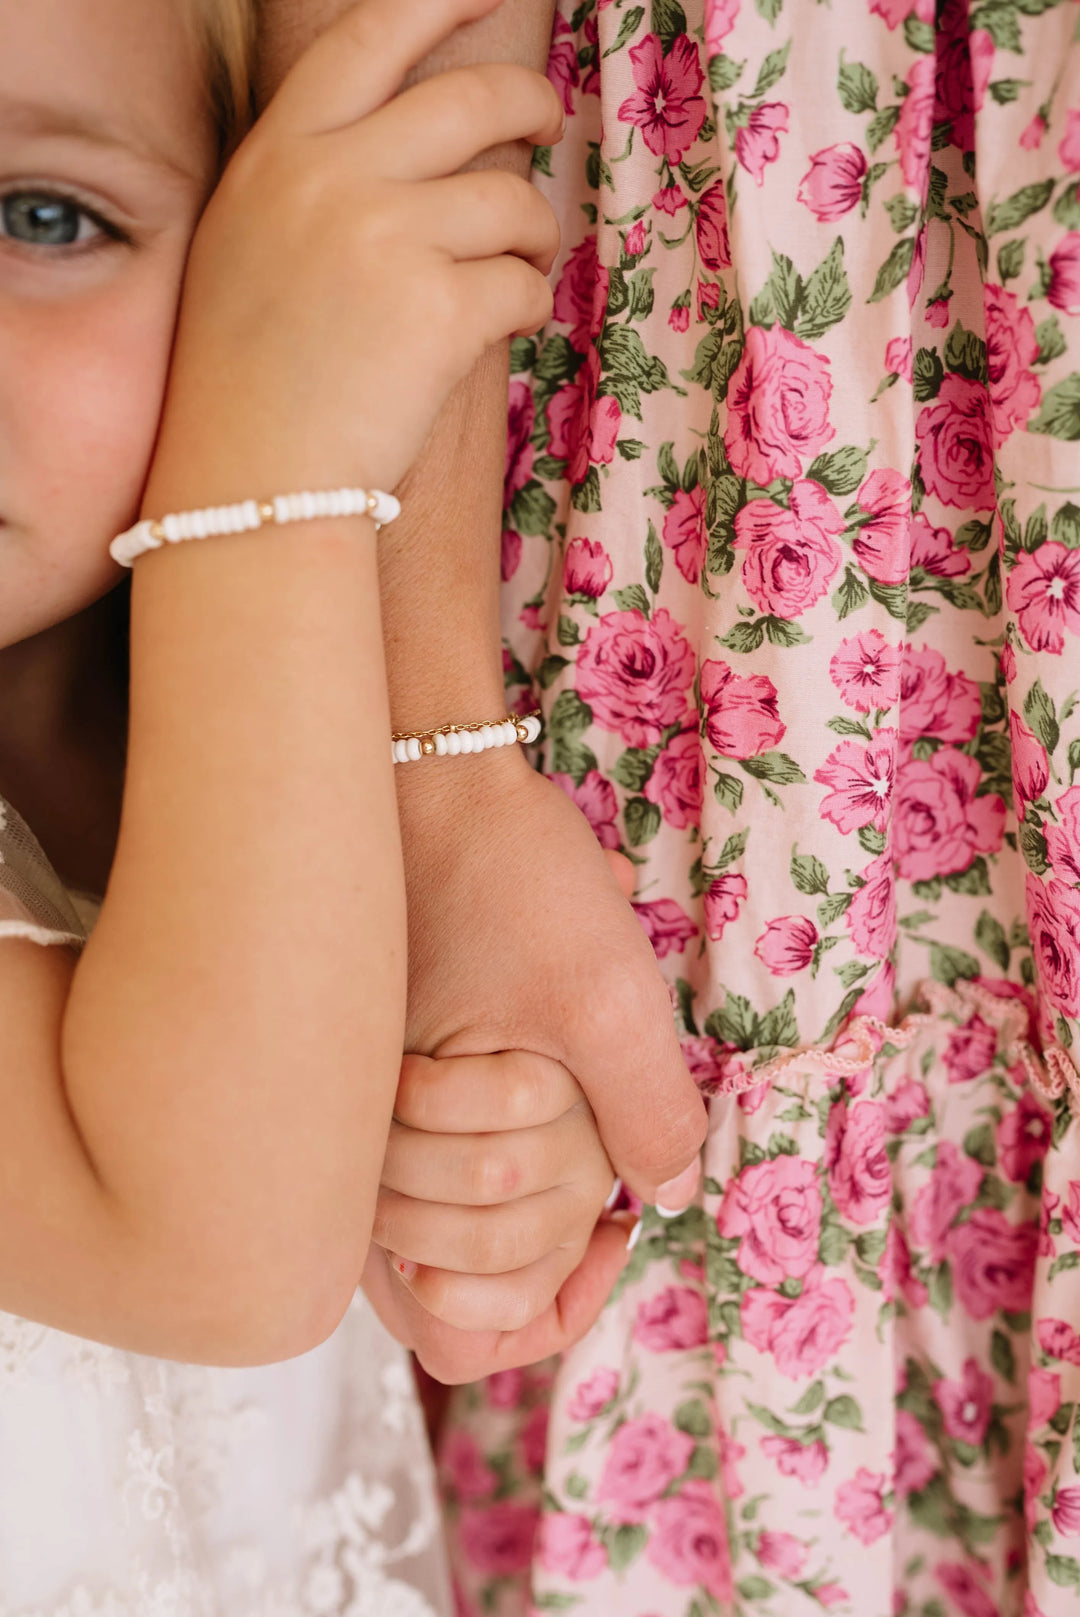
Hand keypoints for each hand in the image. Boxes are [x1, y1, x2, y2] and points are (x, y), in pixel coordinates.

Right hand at [149, 0, 563, 502]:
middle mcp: (330, 178)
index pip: (371, 32)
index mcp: (278, 152)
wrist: (248, 483)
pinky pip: (524, 283)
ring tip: (520, 264)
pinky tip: (505, 328)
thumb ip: (315, 174)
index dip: (443, 1)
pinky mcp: (438, 312)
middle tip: (546, 126)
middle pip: (471, 101)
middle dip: (530, 106)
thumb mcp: (250, 242)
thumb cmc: (250, 378)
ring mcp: (384, 241)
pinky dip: (530, 306)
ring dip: (534, 231)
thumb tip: (418, 137)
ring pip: (511, 201)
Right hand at [362, 764, 706, 1381]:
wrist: (438, 782)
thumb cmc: (507, 882)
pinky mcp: (384, 1089)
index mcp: (391, 1160)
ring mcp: (369, 1130)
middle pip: (480, 1282)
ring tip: (574, 1089)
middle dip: (556, 1215)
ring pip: (469, 1235)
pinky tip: (564, 1088)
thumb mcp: (605, 996)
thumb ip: (648, 1116)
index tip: (613, 1227)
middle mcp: (361, 1163)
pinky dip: (523, 1153)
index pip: (463, 1334)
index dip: (553, 1309)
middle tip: (591, 1118)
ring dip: (542, 1182)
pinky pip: (454, 1177)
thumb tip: (667, 1199)